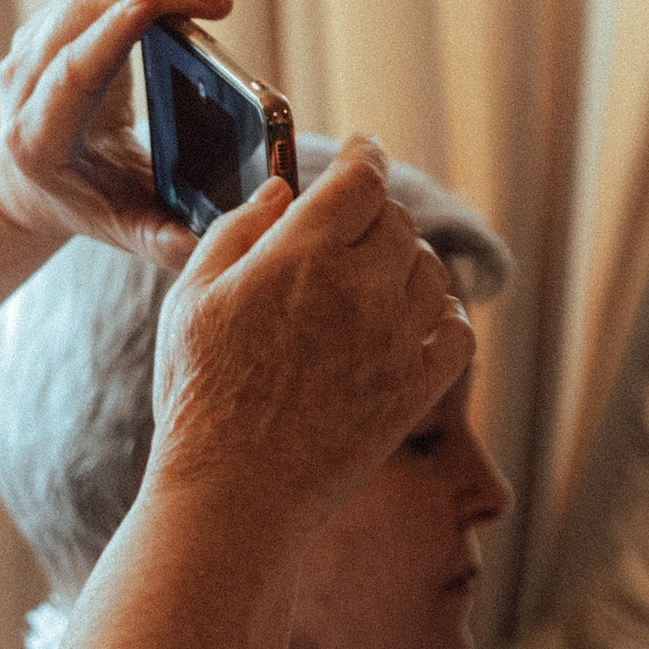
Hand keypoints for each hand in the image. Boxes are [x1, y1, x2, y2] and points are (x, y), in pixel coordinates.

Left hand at [0, 0, 233, 270]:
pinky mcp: (47, 20)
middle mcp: (23, 83)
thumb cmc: (83, 199)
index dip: (114, 31)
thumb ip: (162, 239)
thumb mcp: (120, 226)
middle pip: (81, 10)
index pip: (72, 69)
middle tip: (218, 1)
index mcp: (40, 135)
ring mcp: (30, 45)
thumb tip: (205, 244)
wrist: (21, 177)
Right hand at [146, 136, 475, 539]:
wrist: (231, 496)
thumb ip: (239, 231)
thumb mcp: (191, 298)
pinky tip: (410, 323)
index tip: (364, 152)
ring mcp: (394, 341)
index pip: (360, 179)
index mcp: (300, 255)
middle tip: (354, 227)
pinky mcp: (415, 391)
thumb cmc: (198, 397)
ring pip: (431, 271)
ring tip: (378, 277)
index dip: (365, 156)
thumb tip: (284, 192)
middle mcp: (359, 289)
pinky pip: (457, 332)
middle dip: (375, 214)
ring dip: (408, 263)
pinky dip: (442, 317)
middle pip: (397, 221)